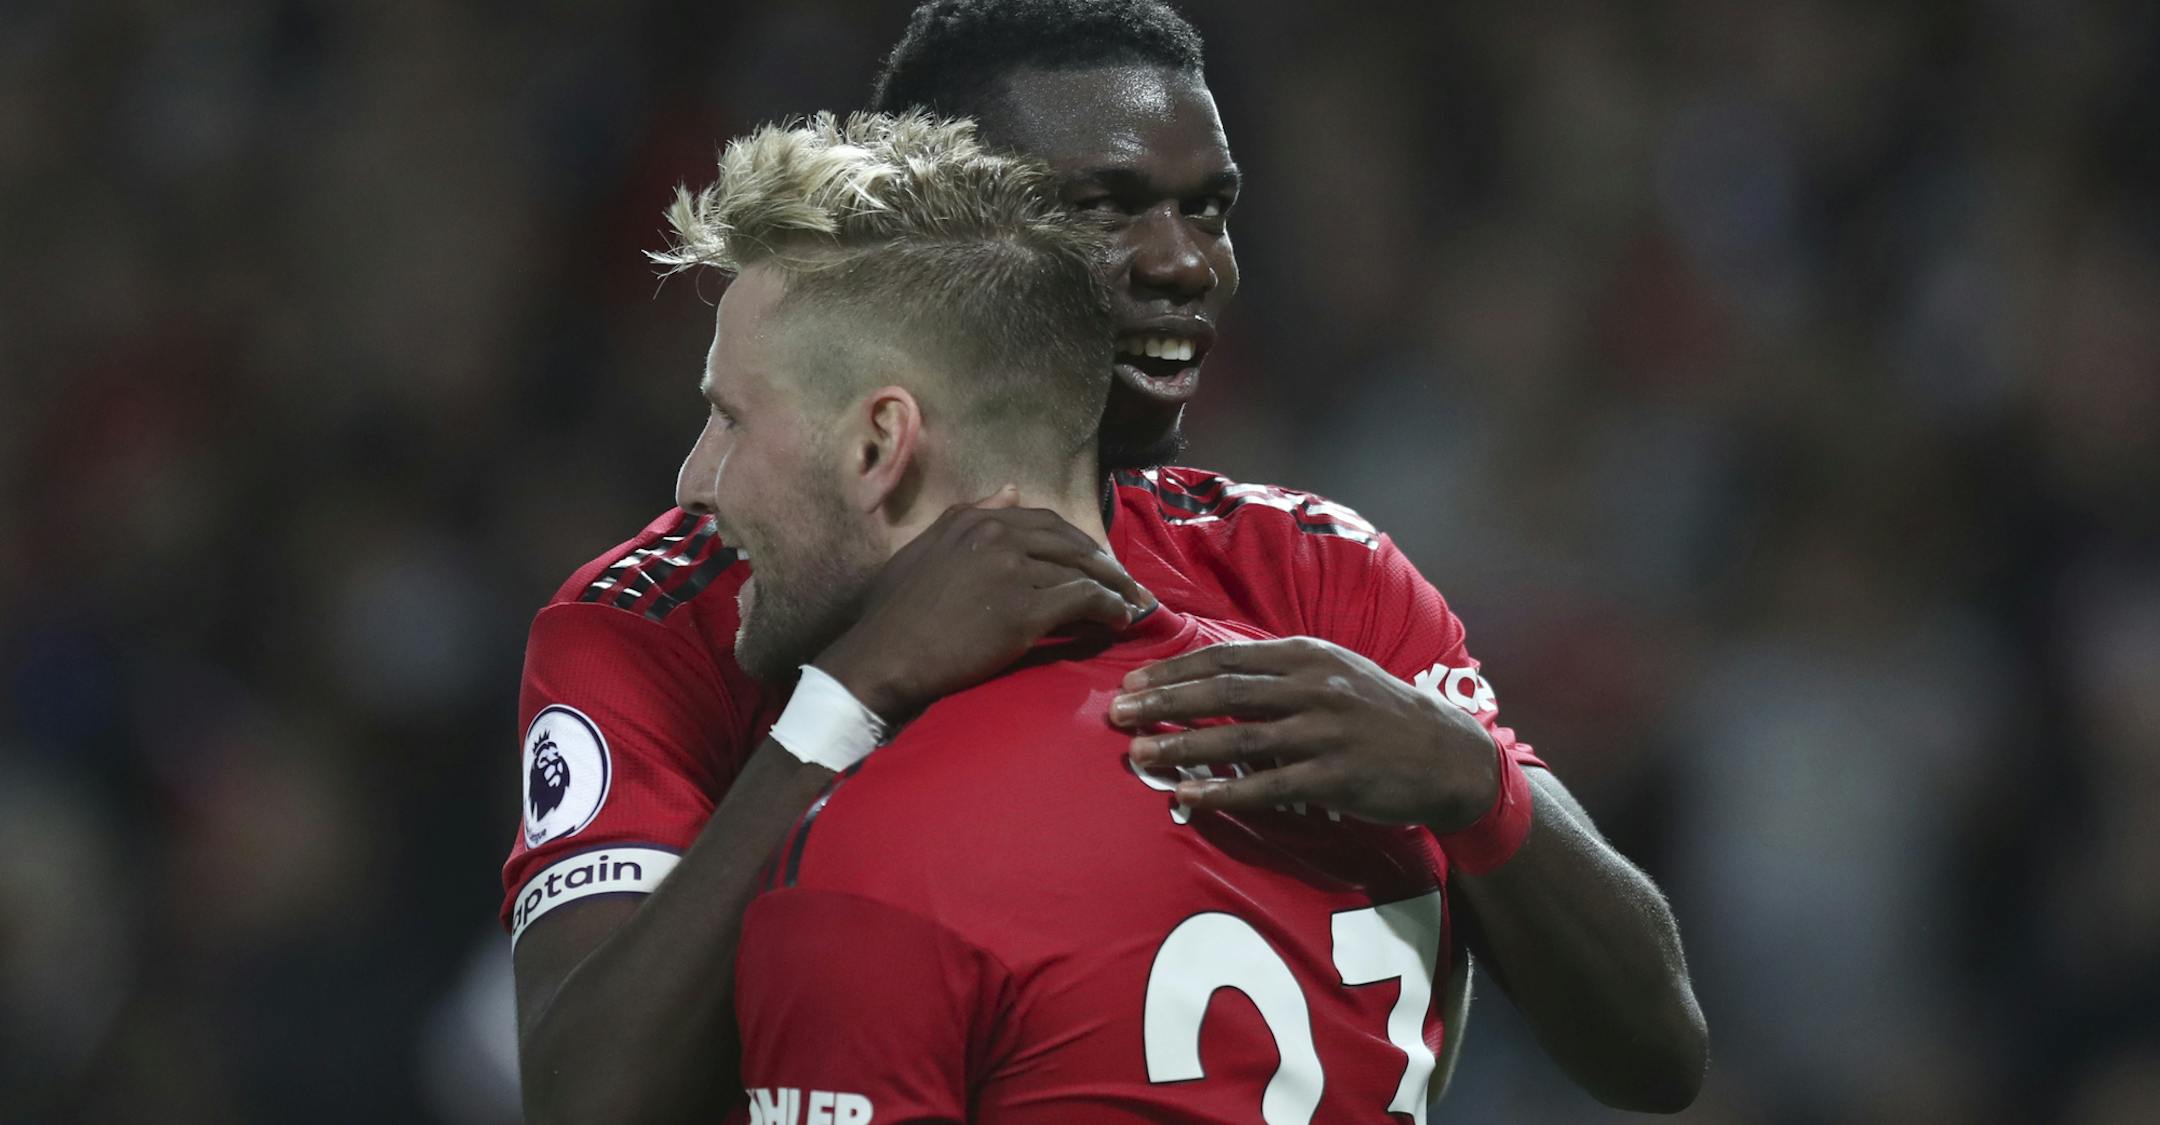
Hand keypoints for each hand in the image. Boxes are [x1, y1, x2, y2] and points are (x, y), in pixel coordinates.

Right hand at [814, 486, 1154, 720]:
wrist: (883, 657)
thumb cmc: (894, 614)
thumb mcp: (924, 550)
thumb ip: (968, 517)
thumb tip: (1010, 490)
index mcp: (972, 518)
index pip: (1043, 521)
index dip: (1076, 542)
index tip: (1095, 561)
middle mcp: (995, 534)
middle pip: (1070, 542)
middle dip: (1103, 562)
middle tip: (1126, 583)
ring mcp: (1012, 569)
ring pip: (1082, 570)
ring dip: (1114, 587)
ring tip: (1131, 603)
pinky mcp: (1025, 610)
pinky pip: (1084, 601)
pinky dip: (1109, 608)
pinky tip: (1119, 621)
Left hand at [1112, 637, 1498, 829]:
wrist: (1448, 755)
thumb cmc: (1379, 713)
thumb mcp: (1333, 673)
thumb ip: (1279, 672)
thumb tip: (1213, 674)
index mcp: (1306, 656)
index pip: (1225, 658)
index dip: (1174, 670)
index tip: (1133, 681)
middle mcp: (1312, 687)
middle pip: (1223, 690)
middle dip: (1164, 701)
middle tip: (1116, 711)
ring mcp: (1325, 732)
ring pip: (1238, 736)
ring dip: (1182, 744)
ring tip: (1137, 752)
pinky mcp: (1336, 777)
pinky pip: (1268, 785)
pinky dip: (1223, 792)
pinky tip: (1187, 796)